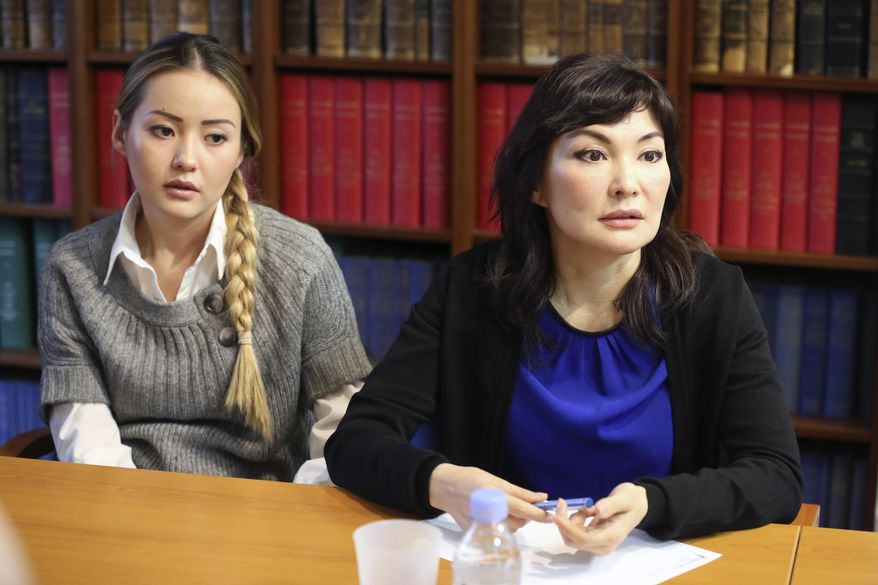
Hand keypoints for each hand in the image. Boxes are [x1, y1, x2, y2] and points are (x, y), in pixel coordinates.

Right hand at [428, 463, 549, 530]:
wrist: (445, 488)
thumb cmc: (471, 479)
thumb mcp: (496, 480)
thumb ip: (520, 492)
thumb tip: (542, 497)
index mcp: (494, 495)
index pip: (522, 509)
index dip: (538, 514)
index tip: (551, 516)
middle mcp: (488, 512)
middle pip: (518, 522)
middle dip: (526, 516)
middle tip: (523, 505)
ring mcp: (482, 524)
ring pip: (510, 529)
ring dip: (515, 520)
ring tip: (504, 507)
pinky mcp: (477, 532)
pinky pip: (499, 532)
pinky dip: (503, 524)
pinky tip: (495, 514)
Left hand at [552, 482, 647, 555]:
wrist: (637, 504)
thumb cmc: (632, 500)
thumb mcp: (625, 498)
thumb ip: (612, 504)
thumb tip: (599, 510)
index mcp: (612, 537)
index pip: (584, 539)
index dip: (568, 529)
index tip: (556, 516)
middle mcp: (603, 545)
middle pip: (574, 540)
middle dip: (564, 522)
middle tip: (563, 502)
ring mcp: (597, 544)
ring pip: (572, 536)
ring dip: (571, 520)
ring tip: (586, 507)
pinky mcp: (593, 539)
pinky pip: (576, 533)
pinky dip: (575, 520)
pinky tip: (587, 511)